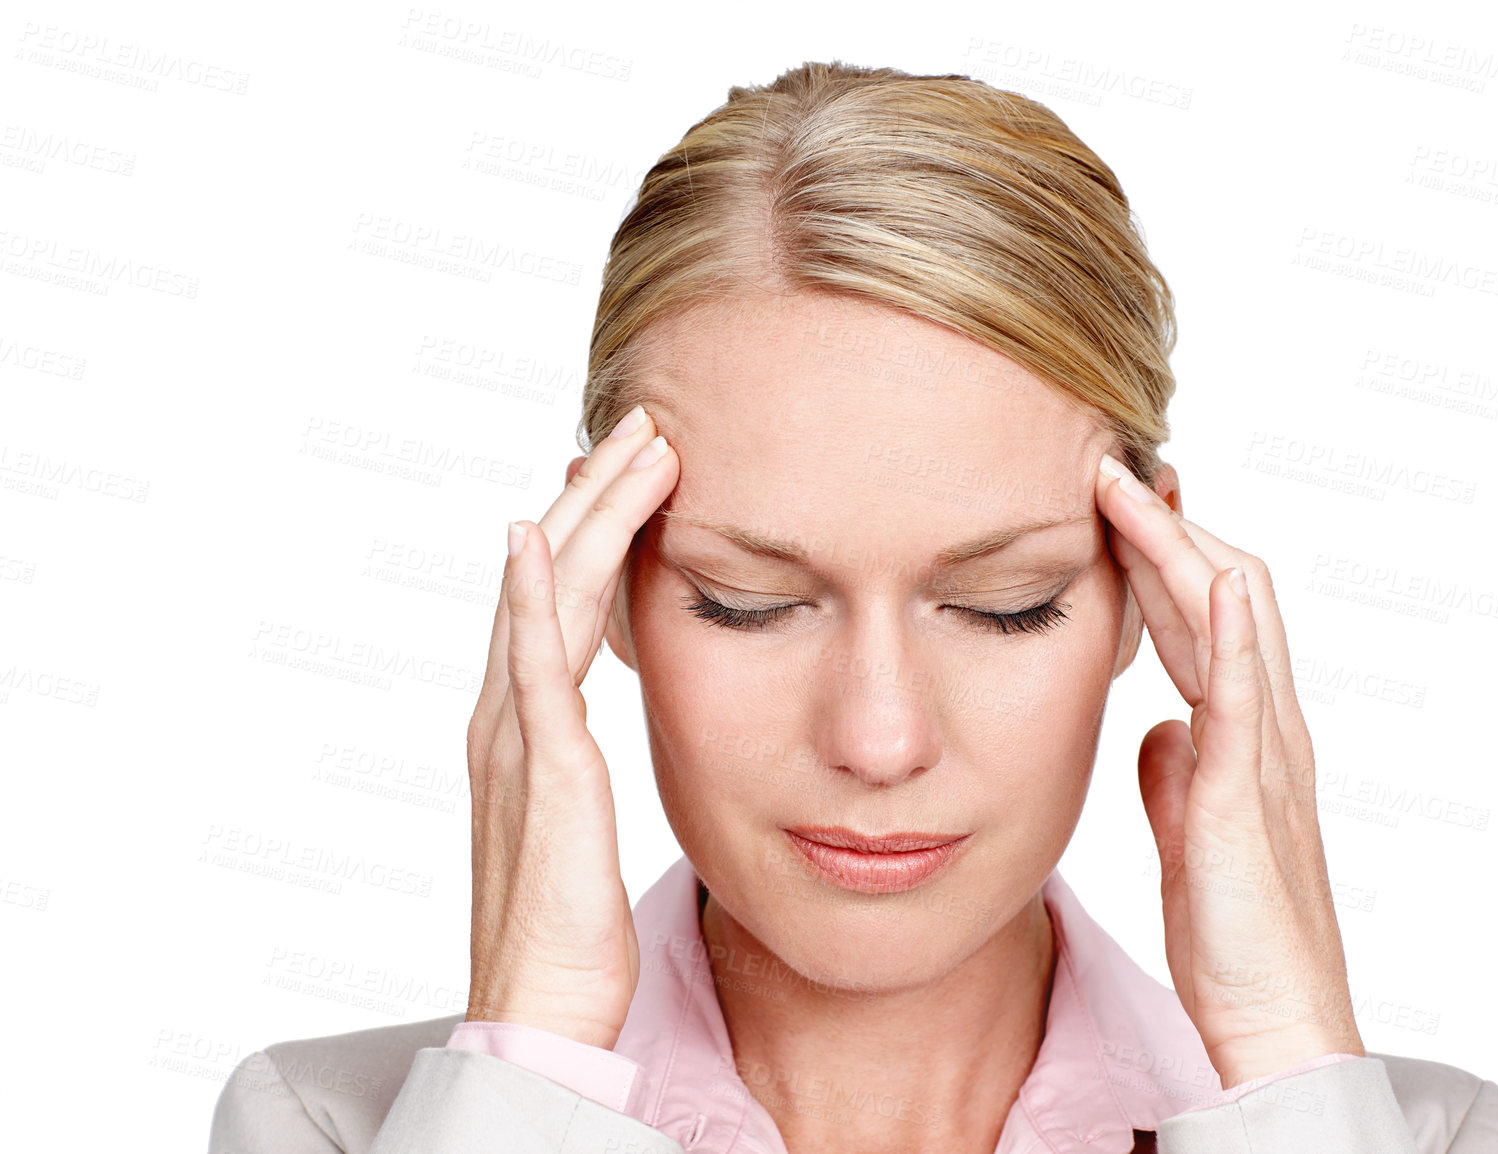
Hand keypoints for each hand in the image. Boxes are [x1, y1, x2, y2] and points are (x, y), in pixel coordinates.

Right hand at [465, 406, 677, 1048]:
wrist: (540, 1009)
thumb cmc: (570, 929)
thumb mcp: (584, 819)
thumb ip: (584, 759)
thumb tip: (601, 727)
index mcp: (526, 726)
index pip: (566, 600)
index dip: (601, 528)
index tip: (642, 467)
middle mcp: (509, 718)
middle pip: (554, 578)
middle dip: (600, 497)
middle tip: (649, 424)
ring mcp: (515, 740)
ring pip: (548, 601)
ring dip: (588, 518)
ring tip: (633, 447)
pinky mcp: (538, 774)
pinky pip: (530, 673)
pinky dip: (529, 602)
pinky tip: (535, 542)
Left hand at [1095, 455, 1363, 1089]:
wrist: (1272, 1014)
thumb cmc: (1234, 936)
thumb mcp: (1189, 835)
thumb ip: (1174, 775)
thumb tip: (1150, 730)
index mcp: (1243, 737)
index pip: (1205, 619)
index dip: (1164, 559)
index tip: (1113, 509)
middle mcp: (1266, 728)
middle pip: (1225, 595)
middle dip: (1169, 529)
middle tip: (1111, 471)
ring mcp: (1265, 754)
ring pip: (1237, 621)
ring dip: (1186, 549)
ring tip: (1134, 490)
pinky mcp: (1249, 795)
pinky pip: (1244, 697)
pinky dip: (1232, 632)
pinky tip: (1210, 578)